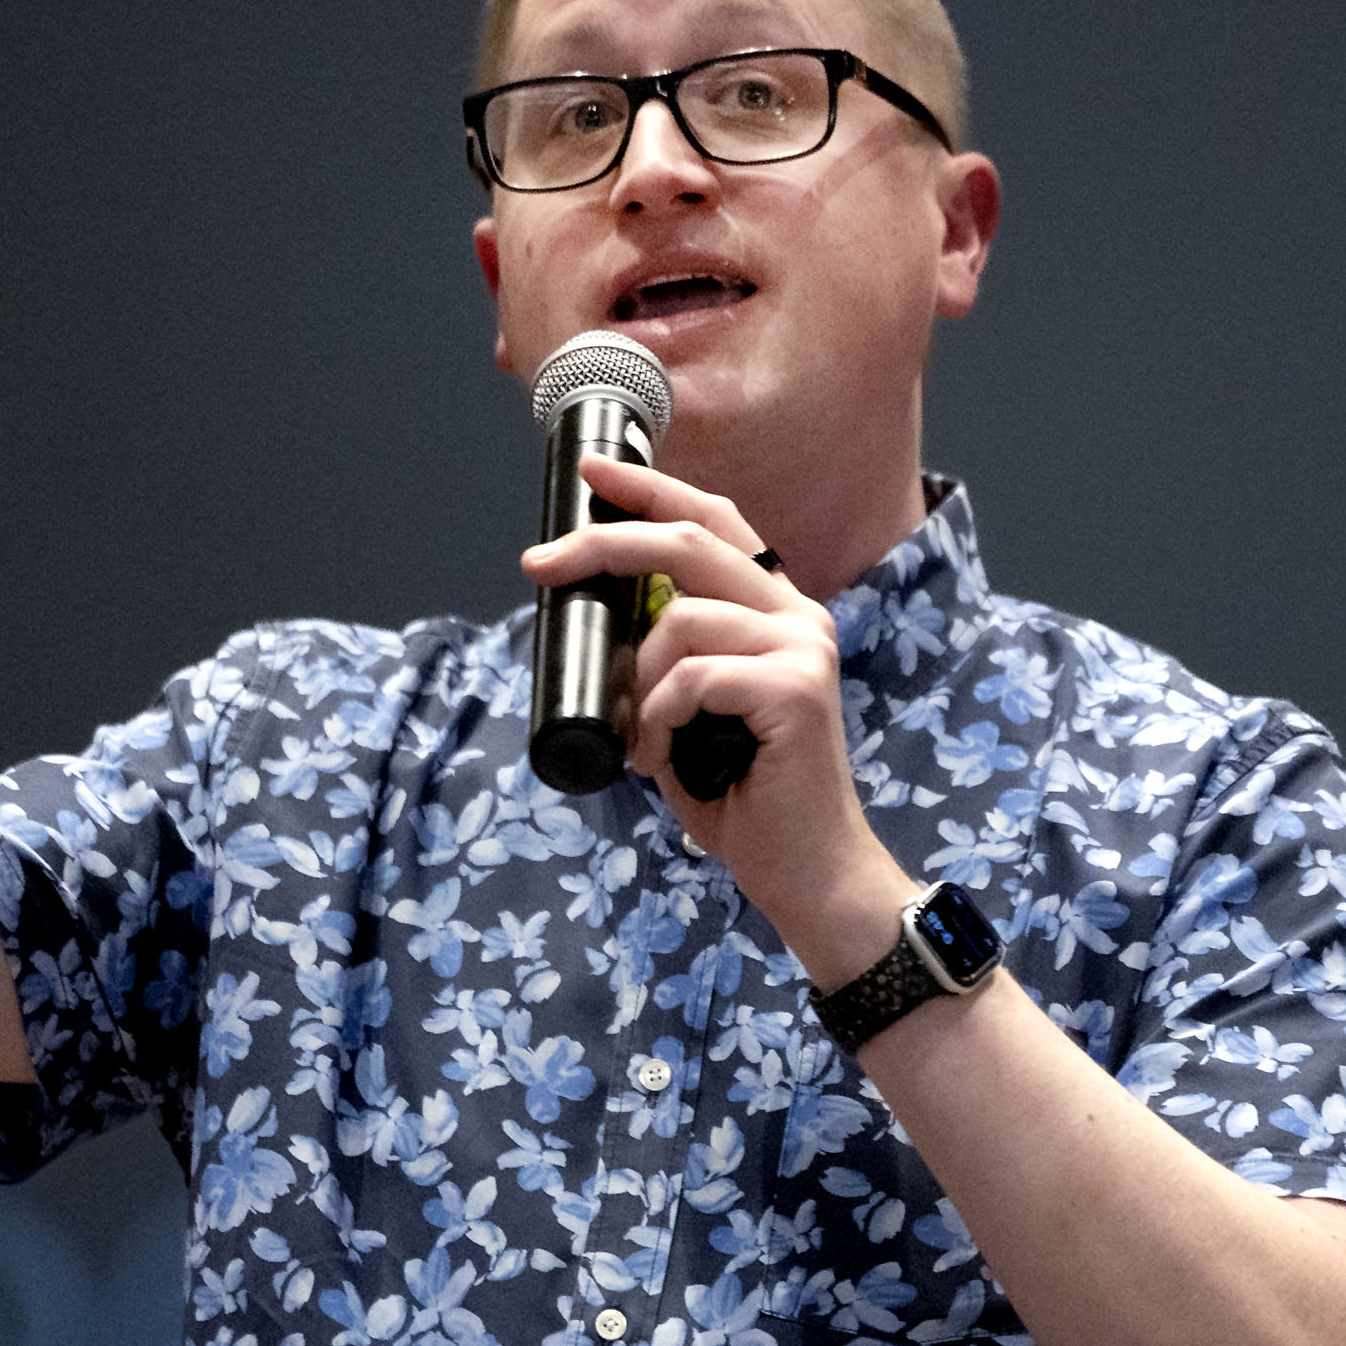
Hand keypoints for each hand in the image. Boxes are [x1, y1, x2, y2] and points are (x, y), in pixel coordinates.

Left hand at [521, 454, 918, 985]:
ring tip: (644, 741)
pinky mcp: (797, 689)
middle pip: (690, 542)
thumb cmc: (743, 796)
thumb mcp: (688, 711)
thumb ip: (664, 657)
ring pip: (680, 620)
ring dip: (639, 683)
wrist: (805, 870)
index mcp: (775, 611)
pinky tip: (667, 758)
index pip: (714, 522)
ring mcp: (803, 648)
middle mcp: (797, 615)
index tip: (592, 474)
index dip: (652, 490)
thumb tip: (595, 616)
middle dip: (604, 545)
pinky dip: (660, 719)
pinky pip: (692, 677)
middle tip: (539, 564)